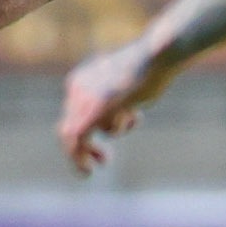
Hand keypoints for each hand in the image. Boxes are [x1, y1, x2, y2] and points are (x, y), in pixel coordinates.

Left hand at [58, 42, 167, 173]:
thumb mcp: (128, 82)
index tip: (100, 145)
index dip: (84, 132)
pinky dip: (78, 157)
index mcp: (82, 79)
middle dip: (80, 146)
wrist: (157, 56)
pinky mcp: (96, 109)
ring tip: (105, 160)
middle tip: (100, 160)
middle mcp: (78, 88)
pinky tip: (88, 170)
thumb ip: (119, 96)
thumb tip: (123, 109)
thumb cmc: (150, 68)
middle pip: (69, 124)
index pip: (72, 112)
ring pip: (71, 135)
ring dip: (86, 152)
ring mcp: (85, 97)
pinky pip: (78, 139)